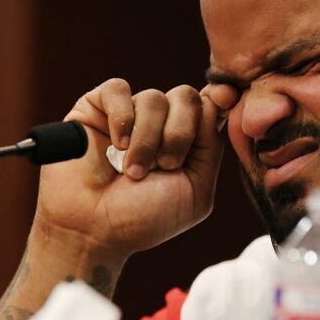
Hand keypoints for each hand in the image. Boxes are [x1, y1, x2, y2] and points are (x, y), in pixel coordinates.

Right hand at [33, 79, 224, 260]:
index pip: (211, 104)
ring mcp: (129, 113)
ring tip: (132, 171)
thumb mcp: (195, 191)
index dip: (221, 97)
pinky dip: (122, 118)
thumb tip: (218, 101)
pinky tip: (116, 145)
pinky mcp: (96, 107)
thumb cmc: (144, 218)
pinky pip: (118, 89)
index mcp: (188, 141)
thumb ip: (211, 147)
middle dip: (180, 133)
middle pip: (186, 96)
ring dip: (146, 140)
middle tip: (164, 166)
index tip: (228, 97)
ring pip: (153, 98)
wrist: (92, 230)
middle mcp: (160, 123)